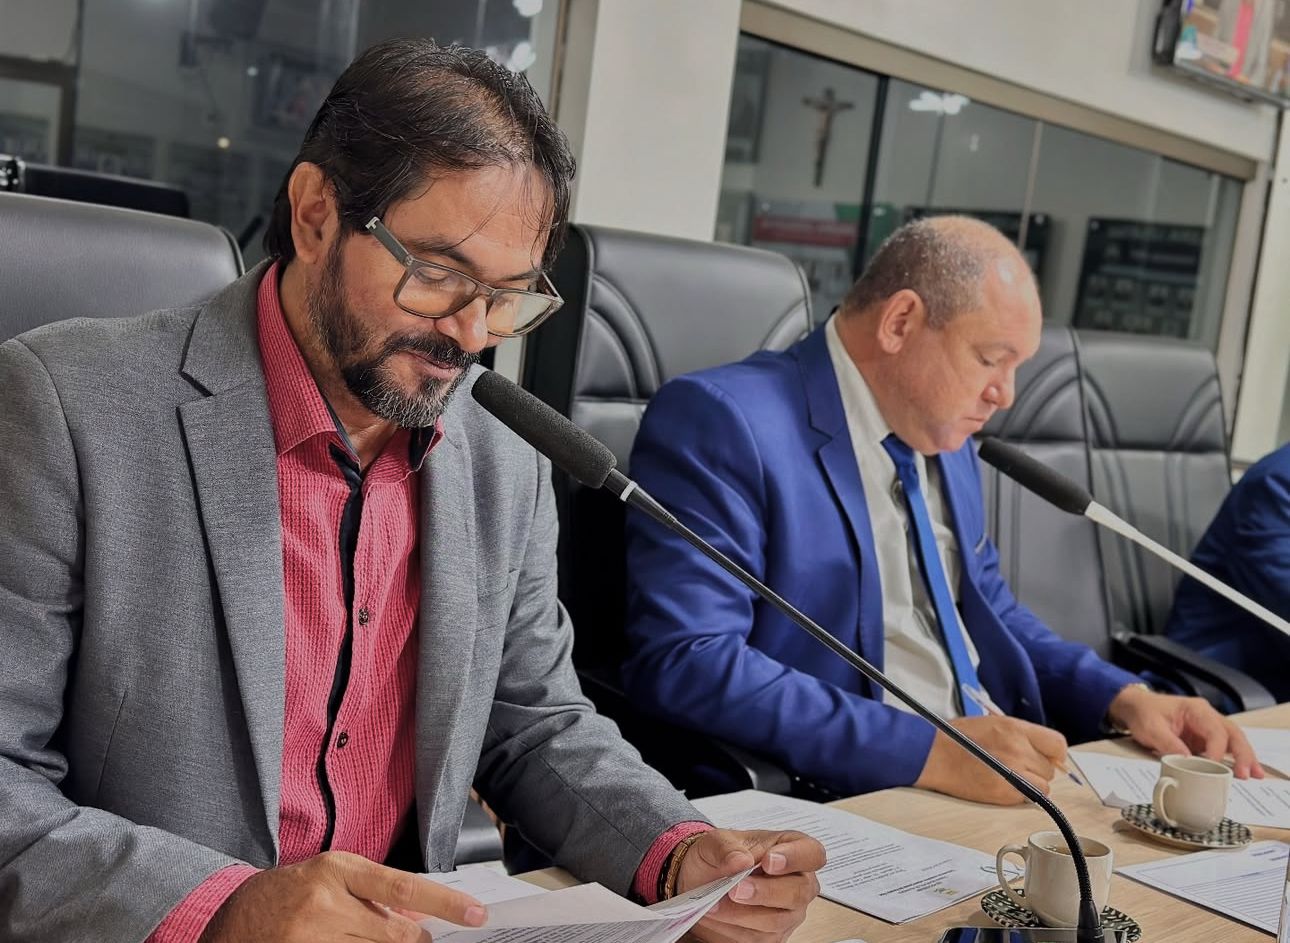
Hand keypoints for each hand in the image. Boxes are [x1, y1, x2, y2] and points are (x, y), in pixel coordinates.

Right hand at [200, 851, 486, 942]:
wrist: (229, 918)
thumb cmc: (289, 893)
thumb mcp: (333, 879)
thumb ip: (376, 896)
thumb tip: (422, 920)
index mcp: (337, 869)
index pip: (404, 888)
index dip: (445, 903)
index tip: (476, 914)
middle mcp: (325, 902)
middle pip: (394, 935)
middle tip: (426, 942)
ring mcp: (311, 937)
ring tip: (364, 937)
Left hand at [676, 828, 824, 942]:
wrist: (702, 884)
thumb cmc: (719, 858)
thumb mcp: (714, 842)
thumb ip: (725, 847)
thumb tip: (740, 859)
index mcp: (790, 848)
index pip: (811, 853)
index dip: (795, 857)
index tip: (769, 861)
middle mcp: (796, 882)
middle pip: (799, 892)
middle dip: (765, 892)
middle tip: (736, 889)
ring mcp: (788, 912)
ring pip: (777, 920)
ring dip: (742, 913)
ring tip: (716, 904)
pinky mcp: (773, 936)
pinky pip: (759, 938)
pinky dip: (733, 928)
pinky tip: (717, 916)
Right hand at [916, 715, 1067, 804]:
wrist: (931, 754)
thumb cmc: (956, 738)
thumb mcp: (992, 724)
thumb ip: (1020, 736)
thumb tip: (1042, 751)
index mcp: (1015, 728)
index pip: (1057, 744)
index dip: (1054, 754)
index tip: (1047, 758)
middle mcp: (1018, 749)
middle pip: (1050, 769)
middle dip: (1037, 770)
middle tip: (1017, 768)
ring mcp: (1013, 773)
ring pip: (1043, 787)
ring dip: (1031, 786)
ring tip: (1008, 778)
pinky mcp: (1005, 793)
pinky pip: (1028, 800)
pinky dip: (1018, 797)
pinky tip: (1000, 787)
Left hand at [1107, 686, 1264, 778]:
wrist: (1135, 707)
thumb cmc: (1144, 713)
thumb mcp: (1151, 728)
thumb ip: (1169, 744)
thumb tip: (1187, 762)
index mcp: (1195, 709)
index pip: (1215, 730)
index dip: (1217, 750)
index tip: (1215, 766)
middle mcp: (1206, 716)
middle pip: (1233, 734)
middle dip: (1243, 754)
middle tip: (1247, 774)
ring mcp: (1208, 728)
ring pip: (1234, 740)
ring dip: (1245, 757)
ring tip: (1255, 775)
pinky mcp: (1205, 739)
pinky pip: (1225, 748)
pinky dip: (1236, 759)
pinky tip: (1245, 771)